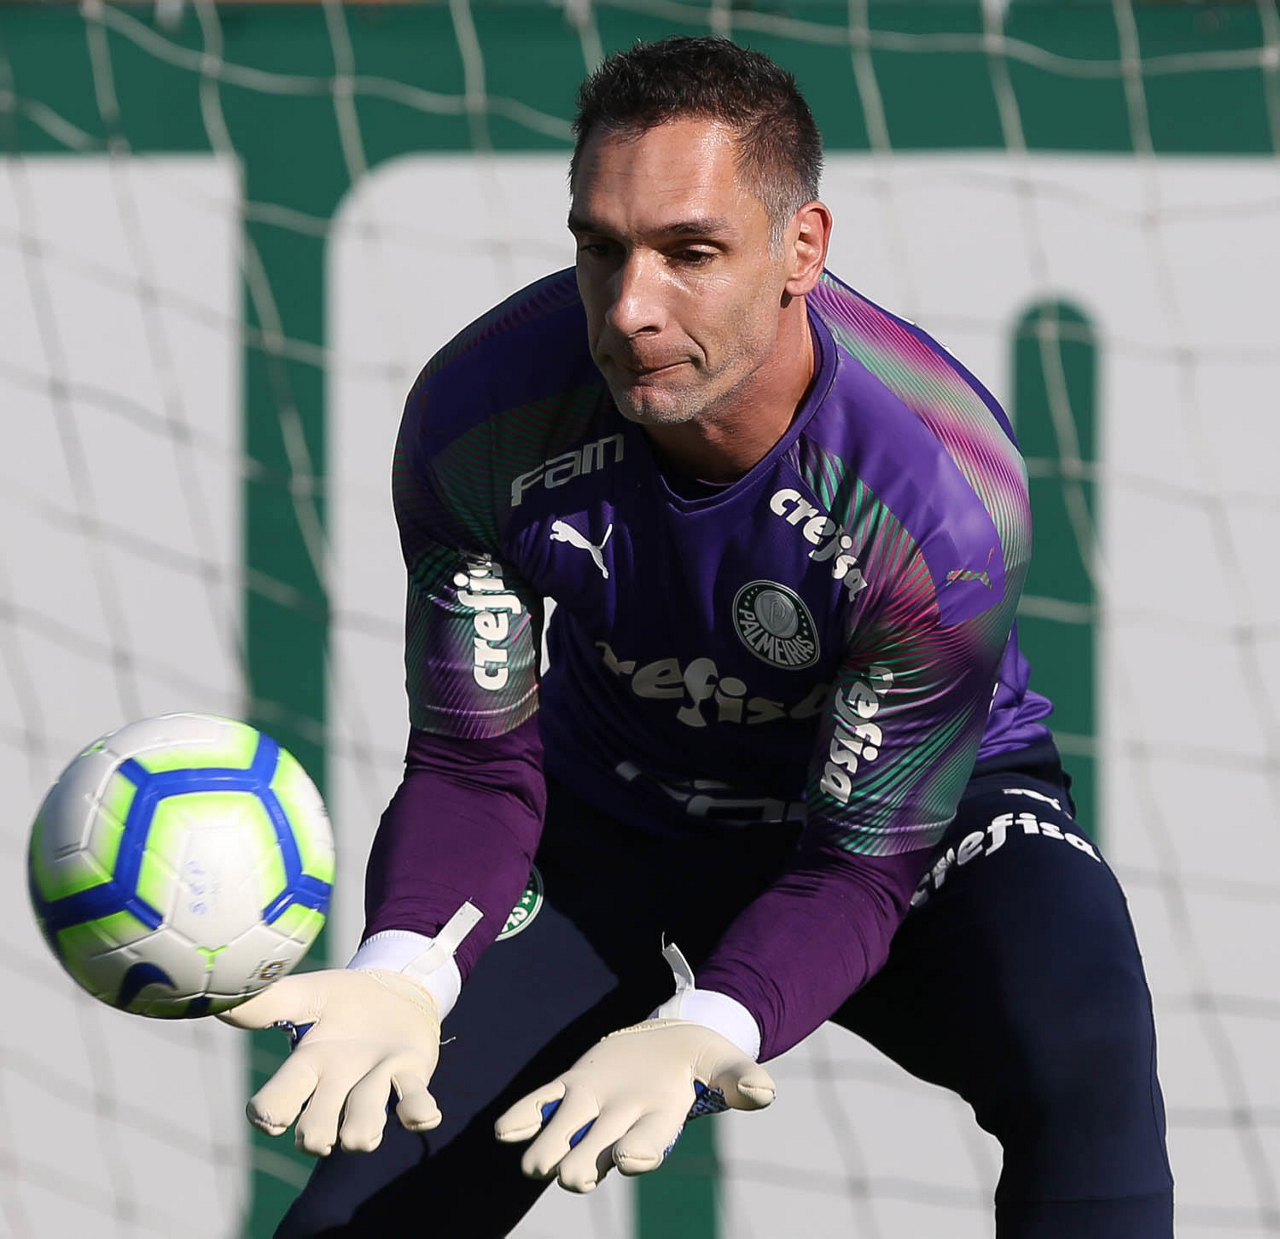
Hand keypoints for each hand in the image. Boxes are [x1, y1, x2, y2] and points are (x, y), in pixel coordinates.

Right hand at [219, 968, 442, 1155]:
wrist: (397, 990)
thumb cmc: (346, 999)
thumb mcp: (309, 992)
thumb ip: (269, 1000)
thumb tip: (221, 1006)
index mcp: (307, 1065)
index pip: (272, 1106)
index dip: (269, 1115)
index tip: (273, 1115)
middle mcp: (337, 1087)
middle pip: (313, 1134)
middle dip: (316, 1134)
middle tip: (325, 1122)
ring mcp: (376, 1086)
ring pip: (361, 1132)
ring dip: (365, 1125)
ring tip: (374, 1106)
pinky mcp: (412, 1078)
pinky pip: (416, 1109)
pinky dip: (418, 1114)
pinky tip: (421, 1113)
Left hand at [494, 1018, 775, 1191]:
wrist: (671, 1040)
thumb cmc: (704, 1060)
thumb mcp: (726, 1062)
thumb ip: (742, 1078)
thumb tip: (764, 1093)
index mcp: (661, 1118)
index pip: (649, 1144)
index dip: (638, 1152)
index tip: (627, 1158)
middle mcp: (623, 1121)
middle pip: (599, 1151)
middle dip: (583, 1166)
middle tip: (571, 1175)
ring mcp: (593, 1104)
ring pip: (565, 1133)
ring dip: (548, 1148)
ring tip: (533, 1163)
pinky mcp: (573, 1084)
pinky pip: (543, 1102)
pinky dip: (524, 1116)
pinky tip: (506, 1129)